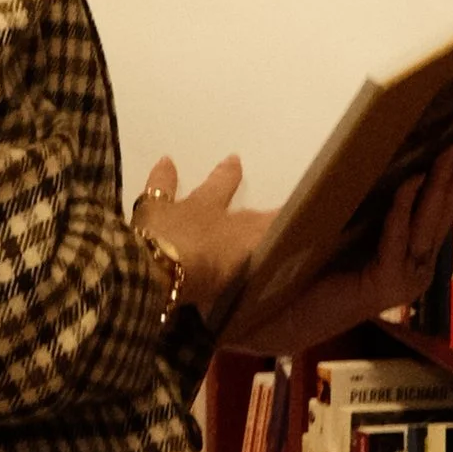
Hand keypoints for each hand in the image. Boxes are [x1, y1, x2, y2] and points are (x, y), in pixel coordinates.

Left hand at [134, 154, 270, 319]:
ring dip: (223, 177)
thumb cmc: (198, 282)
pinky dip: (165, 174)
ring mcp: (189, 211)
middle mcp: (220, 221)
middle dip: (261, 209)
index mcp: (238, 242)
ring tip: (234, 159)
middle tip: (281, 203)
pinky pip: (163, 186)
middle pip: (245, 213)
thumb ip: (242, 283)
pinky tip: (166, 160)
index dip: (280, 227)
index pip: (266, 233)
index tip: (296, 222)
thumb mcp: (227, 287)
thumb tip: (269, 291)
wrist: (157, 269)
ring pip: (210, 190)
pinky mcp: (156, 208)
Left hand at [254, 127, 452, 357]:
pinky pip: (397, 241)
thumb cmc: (308, 267)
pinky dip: (402, 210)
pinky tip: (410, 182)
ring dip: (440, 182)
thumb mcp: (346, 223)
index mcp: (412, 249)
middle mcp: (417, 265)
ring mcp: (404, 278)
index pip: (444, 204)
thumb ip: (368, 198)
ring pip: (428, 222)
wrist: (279, 315)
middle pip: (446, 208)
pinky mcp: (383, 286)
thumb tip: (382, 151)